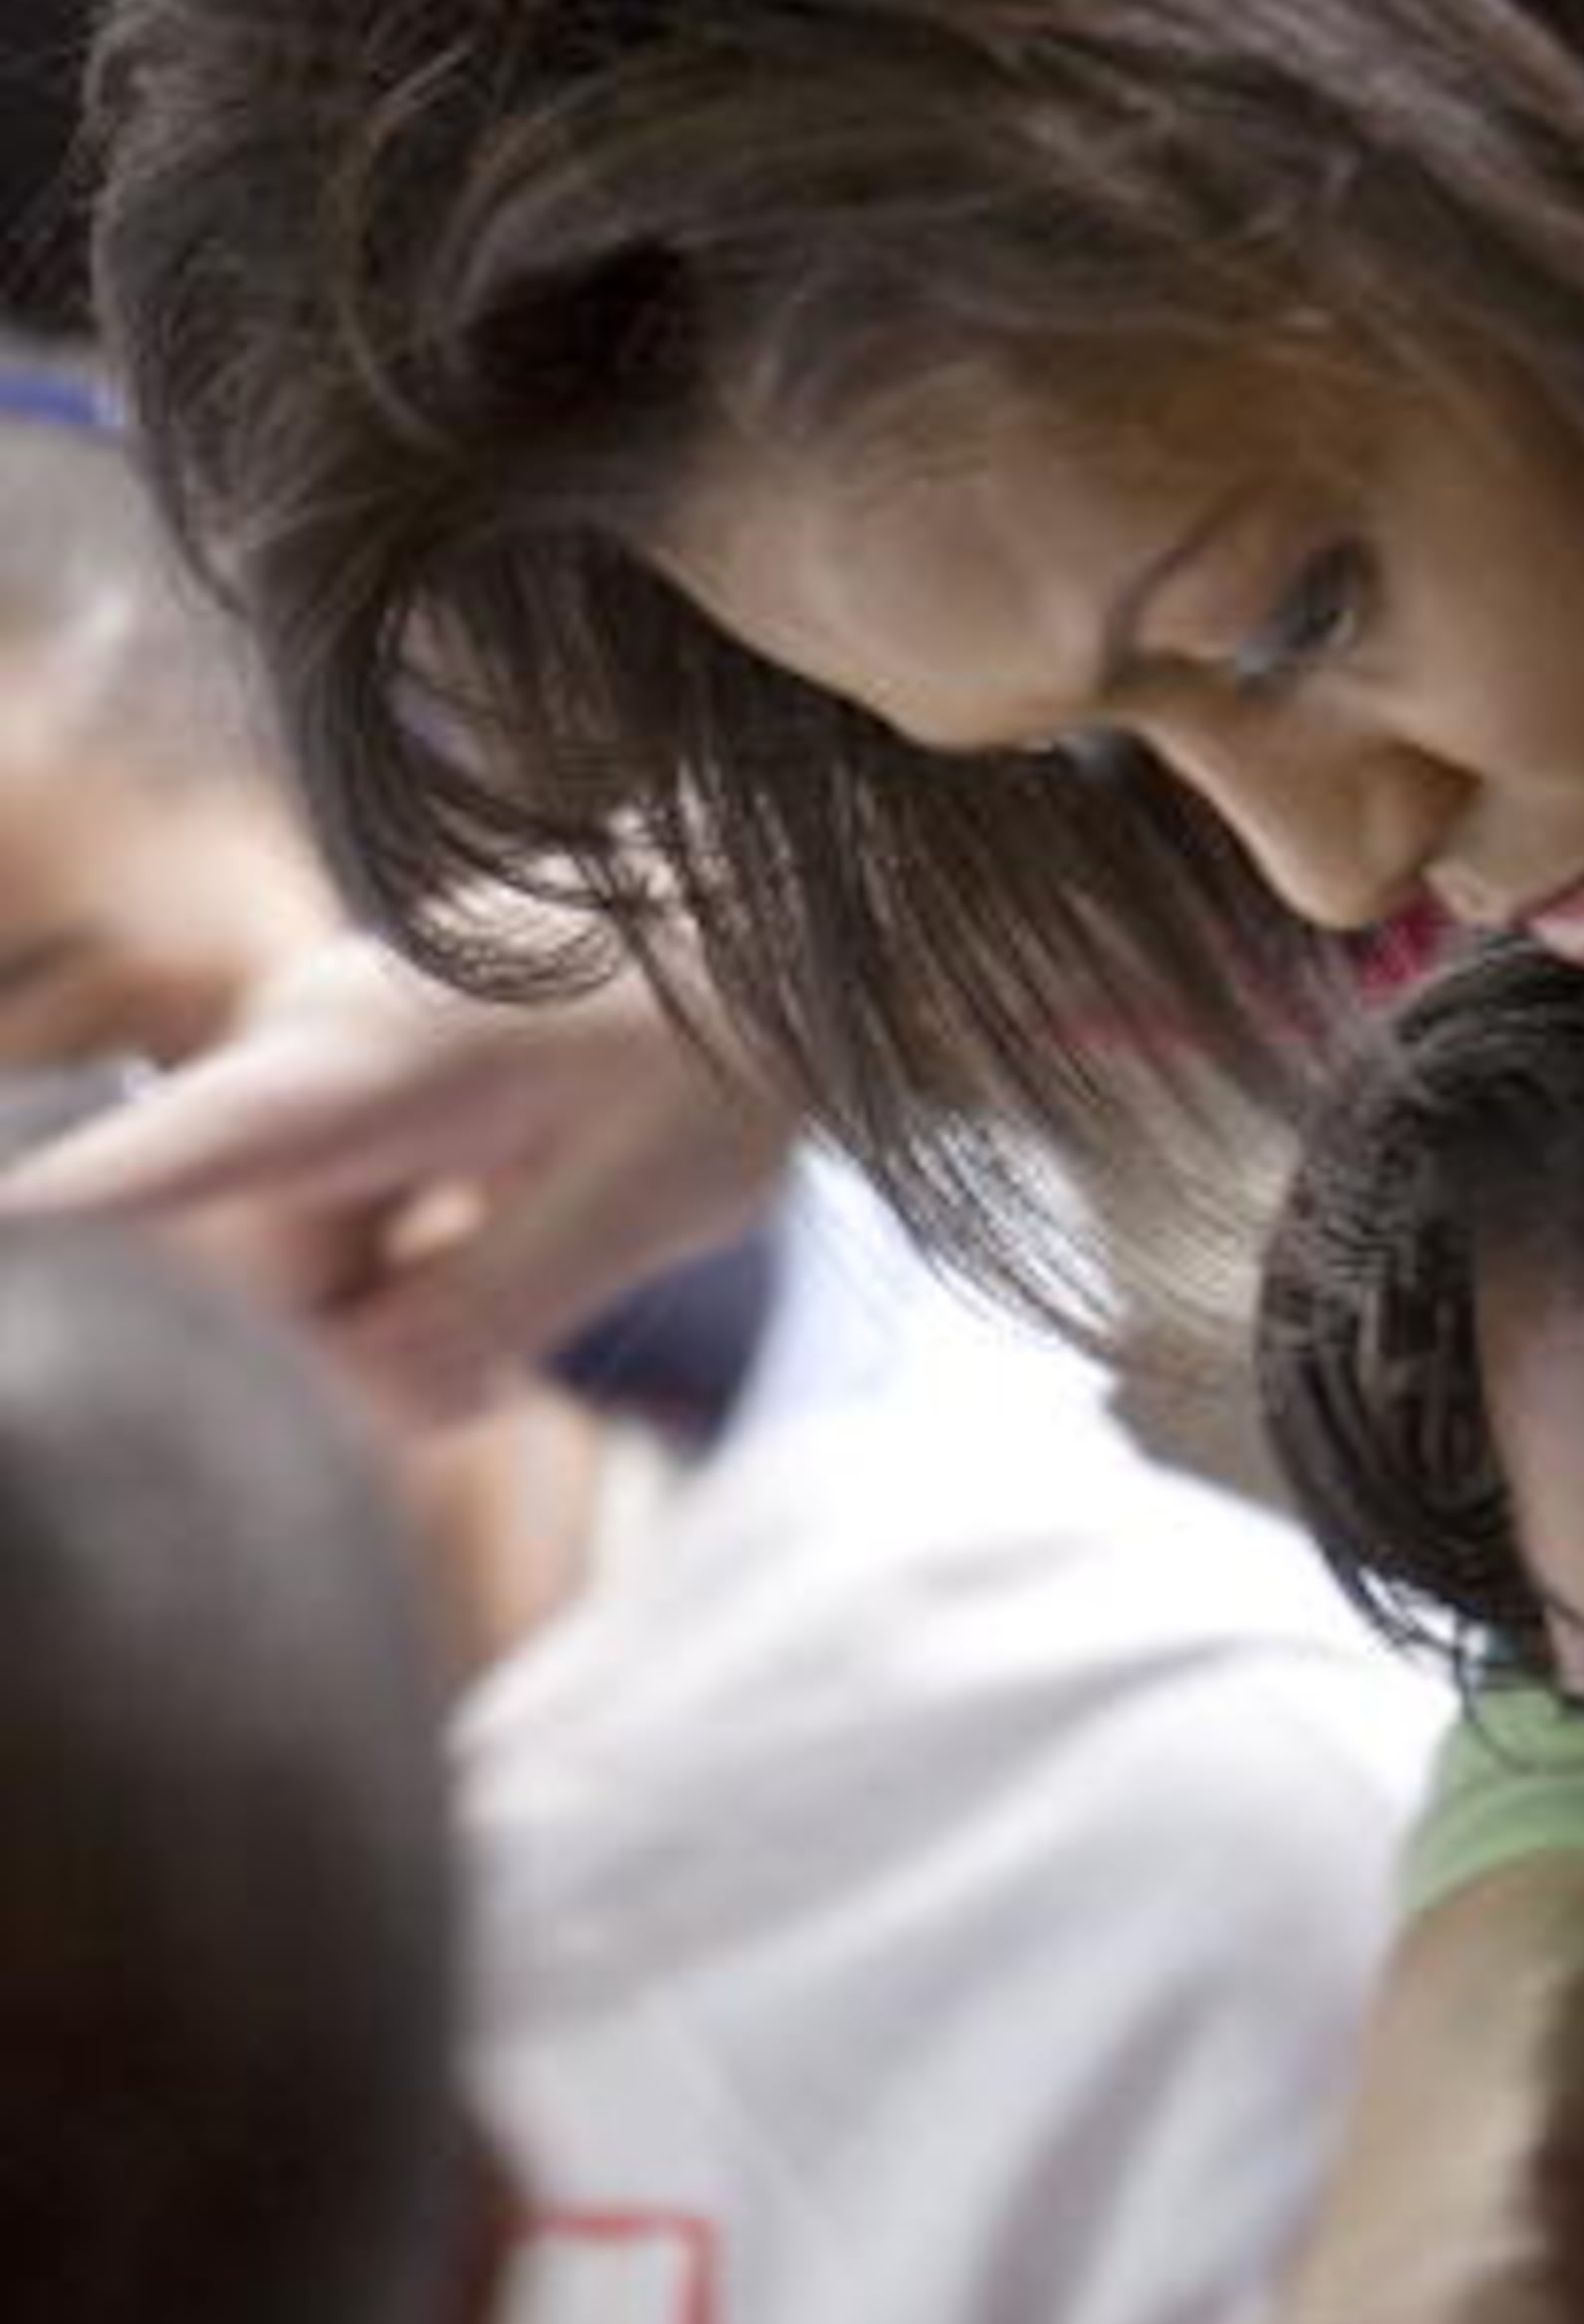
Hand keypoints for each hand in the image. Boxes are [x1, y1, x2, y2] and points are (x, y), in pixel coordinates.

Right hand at [0, 939, 787, 1425]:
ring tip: (540, 1278)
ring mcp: (314, 1066)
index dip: (56, 1234)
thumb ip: (477, 1314)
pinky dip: (413, 1274)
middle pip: (244, 1276)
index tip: (14, 1260)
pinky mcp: (345, 1089)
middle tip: (500, 1372)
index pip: (144, 1165)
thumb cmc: (720, 1042)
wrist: (768, 920)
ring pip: (298, 1267)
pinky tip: (510, 1263)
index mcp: (345, 1069)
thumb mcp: (633, 1206)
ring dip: (400, 1321)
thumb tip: (347, 1403)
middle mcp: (293, 1056)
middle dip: (352, 1358)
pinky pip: (336, 1225)